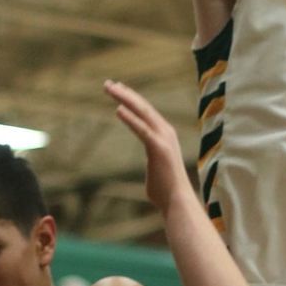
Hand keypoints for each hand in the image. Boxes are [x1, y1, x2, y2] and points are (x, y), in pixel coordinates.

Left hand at [105, 80, 192, 214]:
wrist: (177, 202)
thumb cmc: (165, 192)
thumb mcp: (157, 170)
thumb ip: (153, 163)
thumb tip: (152, 169)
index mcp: (165, 136)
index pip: (146, 112)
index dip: (132, 99)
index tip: (118, 89)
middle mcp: (166, 132)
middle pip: (143, 106)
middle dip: (125, 93)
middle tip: (108, 83)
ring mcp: (163, 138)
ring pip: (142, 112)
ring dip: (124, 98)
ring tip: (109, 88)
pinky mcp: (158, 148)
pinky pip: (141, 129)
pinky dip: (130, 118)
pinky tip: (117, 109)